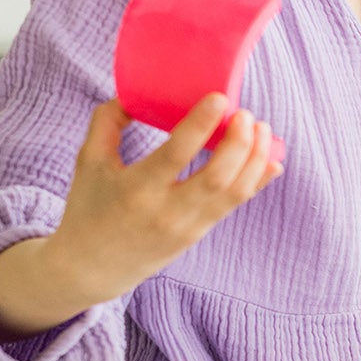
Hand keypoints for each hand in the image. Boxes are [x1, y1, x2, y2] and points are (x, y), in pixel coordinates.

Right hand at [46, 93, 283, 304]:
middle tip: (245, 113)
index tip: (220, 97)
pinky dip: (258, 181)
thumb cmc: (89, 208)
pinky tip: (272, 160)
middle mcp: (166, 211)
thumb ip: (107, 123)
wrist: (90, 268)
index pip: (176, 154)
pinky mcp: (199, 233)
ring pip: (235, 192)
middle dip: (239, 142)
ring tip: (260, 128)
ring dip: (255, 157)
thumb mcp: (88, 162)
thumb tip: (134, 92)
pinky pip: (235, 205)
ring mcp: (187, 226)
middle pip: (217, 176)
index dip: (201, 124)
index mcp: (136, 189)